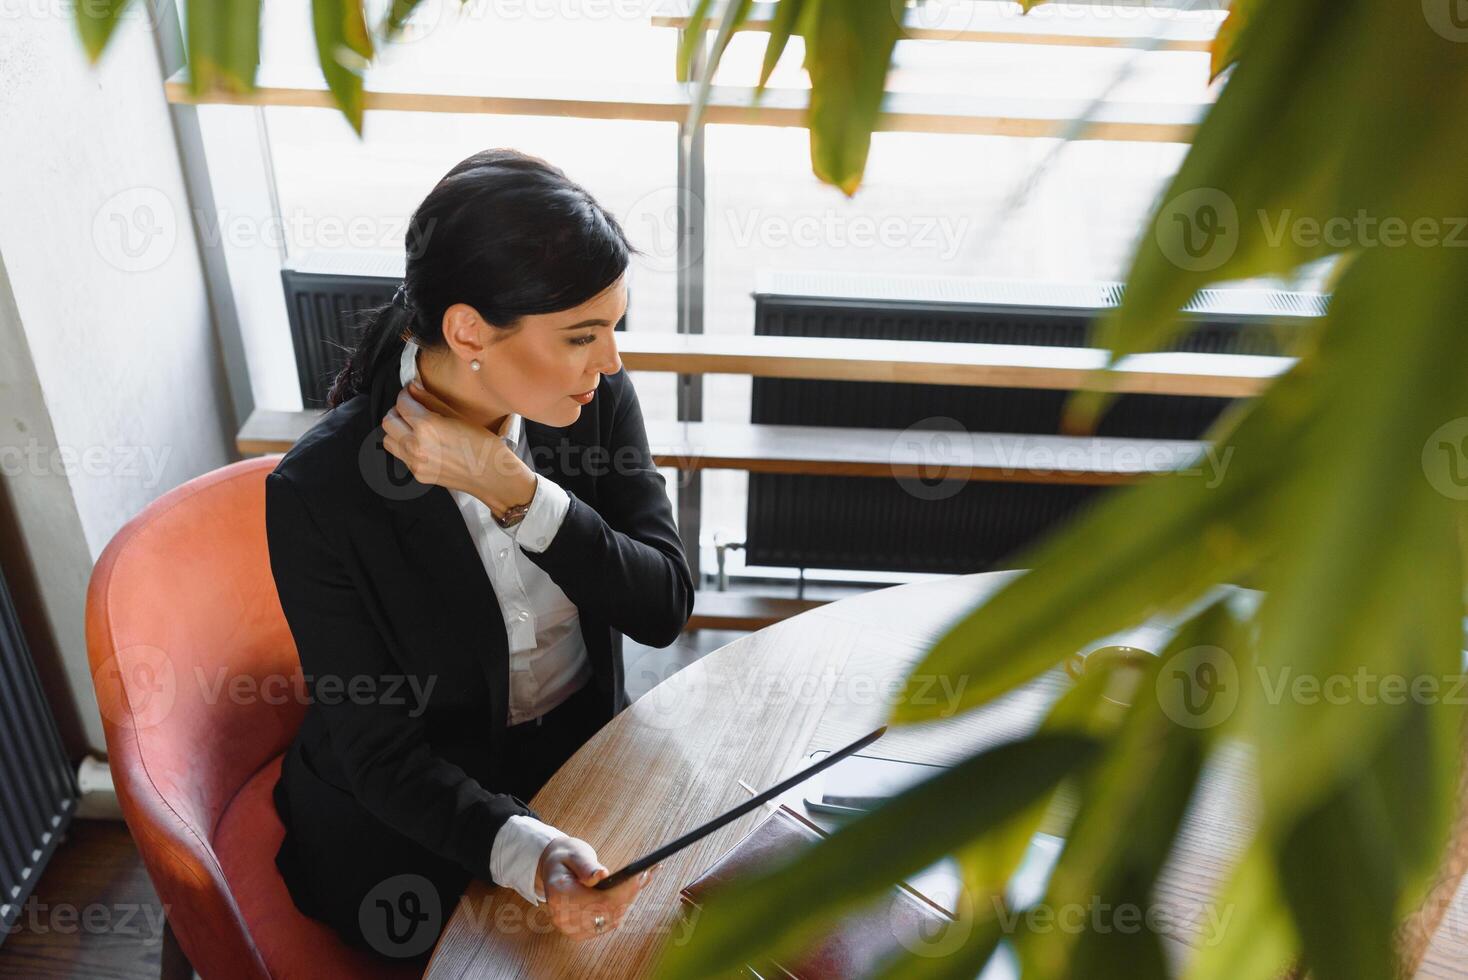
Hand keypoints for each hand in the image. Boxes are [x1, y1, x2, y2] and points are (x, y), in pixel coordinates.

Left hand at [381, 381, 535, 510]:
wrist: (492, 475)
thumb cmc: (483, 444)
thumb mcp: (458, 416)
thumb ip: (430, 400)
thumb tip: (412, 386)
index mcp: (427, 426)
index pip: (401, 403)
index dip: (405, 395)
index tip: (411, 394)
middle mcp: (417, 445)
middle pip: (388, 421)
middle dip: (397, 411)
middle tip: (410, 408)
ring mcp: (415, 462)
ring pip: (387, 440)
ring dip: (396, 430)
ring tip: (412, 426)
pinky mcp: (418, 474)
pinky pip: (400, 455)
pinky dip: (405, 445)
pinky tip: (422, 442)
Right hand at [535, 836, 655, 939]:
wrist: (553, 871)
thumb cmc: (565, 859)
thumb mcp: (574, 854)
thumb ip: (586, 865)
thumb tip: (601, 874)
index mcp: (560, 896)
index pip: (599, 901)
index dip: (622, 891)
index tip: (639, 875)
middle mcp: (563, 918)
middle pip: (608, 913)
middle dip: (630, 894)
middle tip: (647, 873)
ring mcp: (572, 929)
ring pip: (611, 920)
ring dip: (628, 901)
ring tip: (643, 878)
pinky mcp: (581, 932)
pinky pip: (608, 923)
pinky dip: (622, 907)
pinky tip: (631, 891)